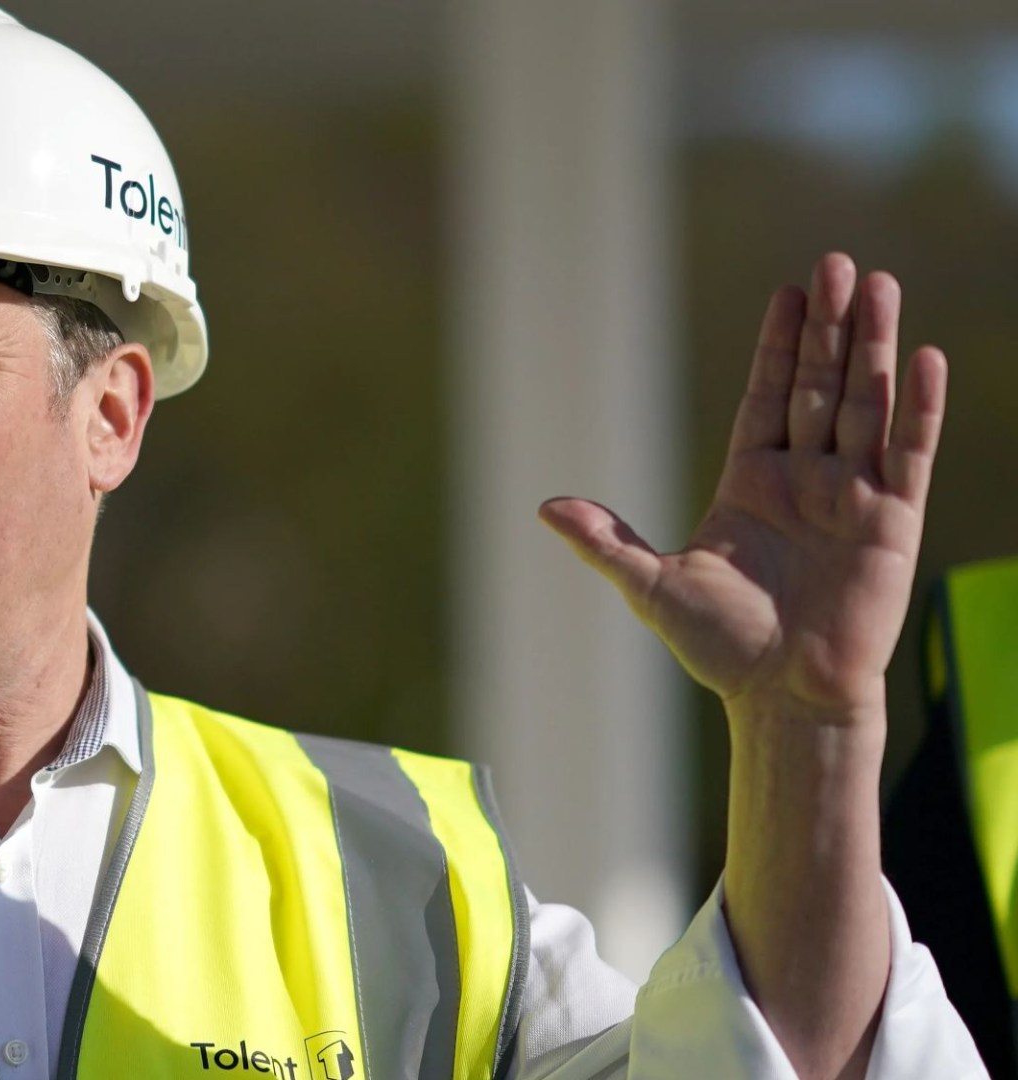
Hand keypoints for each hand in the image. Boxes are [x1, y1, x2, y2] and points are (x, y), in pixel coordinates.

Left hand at [540, 253, 946, 721]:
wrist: (784, 699)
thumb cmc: (720, 648)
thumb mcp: (652, 587)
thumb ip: (607, 541)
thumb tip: (545, 506)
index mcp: (751, 483)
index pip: (768, 397)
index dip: (779, 346)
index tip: (789, 292)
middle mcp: (806, 479)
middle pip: (818, 386)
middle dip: (828, 326)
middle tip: (836, 264)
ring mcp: (852, 495)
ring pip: (863, 404)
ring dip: (871, 347)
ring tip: (877, 285)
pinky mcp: (893, 521)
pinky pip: (909, 452)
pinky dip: (916, 407)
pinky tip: (919, 356)